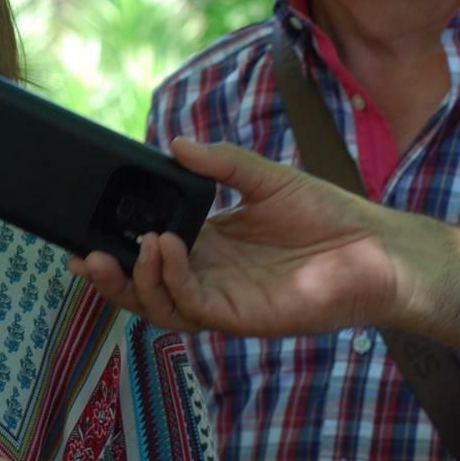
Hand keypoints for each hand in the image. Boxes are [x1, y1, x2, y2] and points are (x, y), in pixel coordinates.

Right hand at [68, 138, 400, 336]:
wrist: (375, 247)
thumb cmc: (328, 213)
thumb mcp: (265, 176)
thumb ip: (221, 162)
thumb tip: (177, 144)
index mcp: (207, 244)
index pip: (148, 251)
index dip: (115, 246)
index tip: (84, 231)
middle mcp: (208, 275)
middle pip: (142, 286)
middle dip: (108, 275)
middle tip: (85, 252)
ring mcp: (222, 299)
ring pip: (158, 305)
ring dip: (135, 280)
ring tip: (131, 249)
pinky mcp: (240, 316)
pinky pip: (191, 306)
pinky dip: (170, 280)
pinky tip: (165, 250)